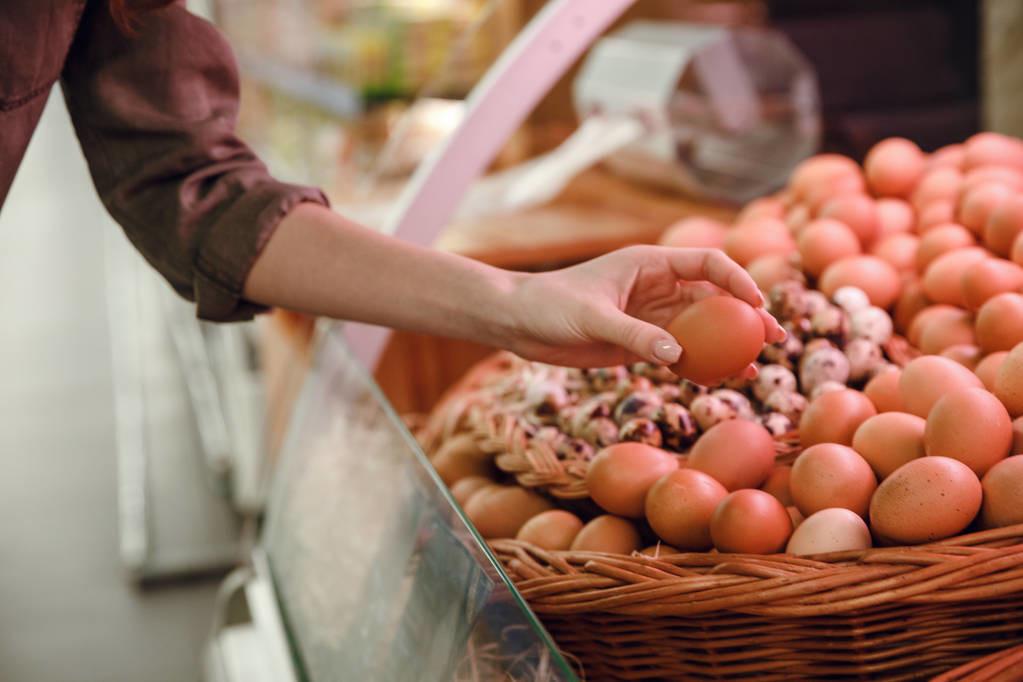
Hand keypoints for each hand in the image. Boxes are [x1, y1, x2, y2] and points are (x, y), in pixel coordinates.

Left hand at [502, 246, 786, 373]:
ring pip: (700, 329)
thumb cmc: (550, 306)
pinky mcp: (639, 342)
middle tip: (774, 339)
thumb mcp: (593, 318)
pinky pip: (679, 353)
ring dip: (727, 346)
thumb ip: (635, 335)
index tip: (756, 304)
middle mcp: (656, 286)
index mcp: (650, 263)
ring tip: (755, 368)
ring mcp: (650, 315)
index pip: (707, 264)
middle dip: (745, 316)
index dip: (737, 280)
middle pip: (713, 297)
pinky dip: (699, 366)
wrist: (518, 322)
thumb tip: (677, 356)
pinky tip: (720, 382)